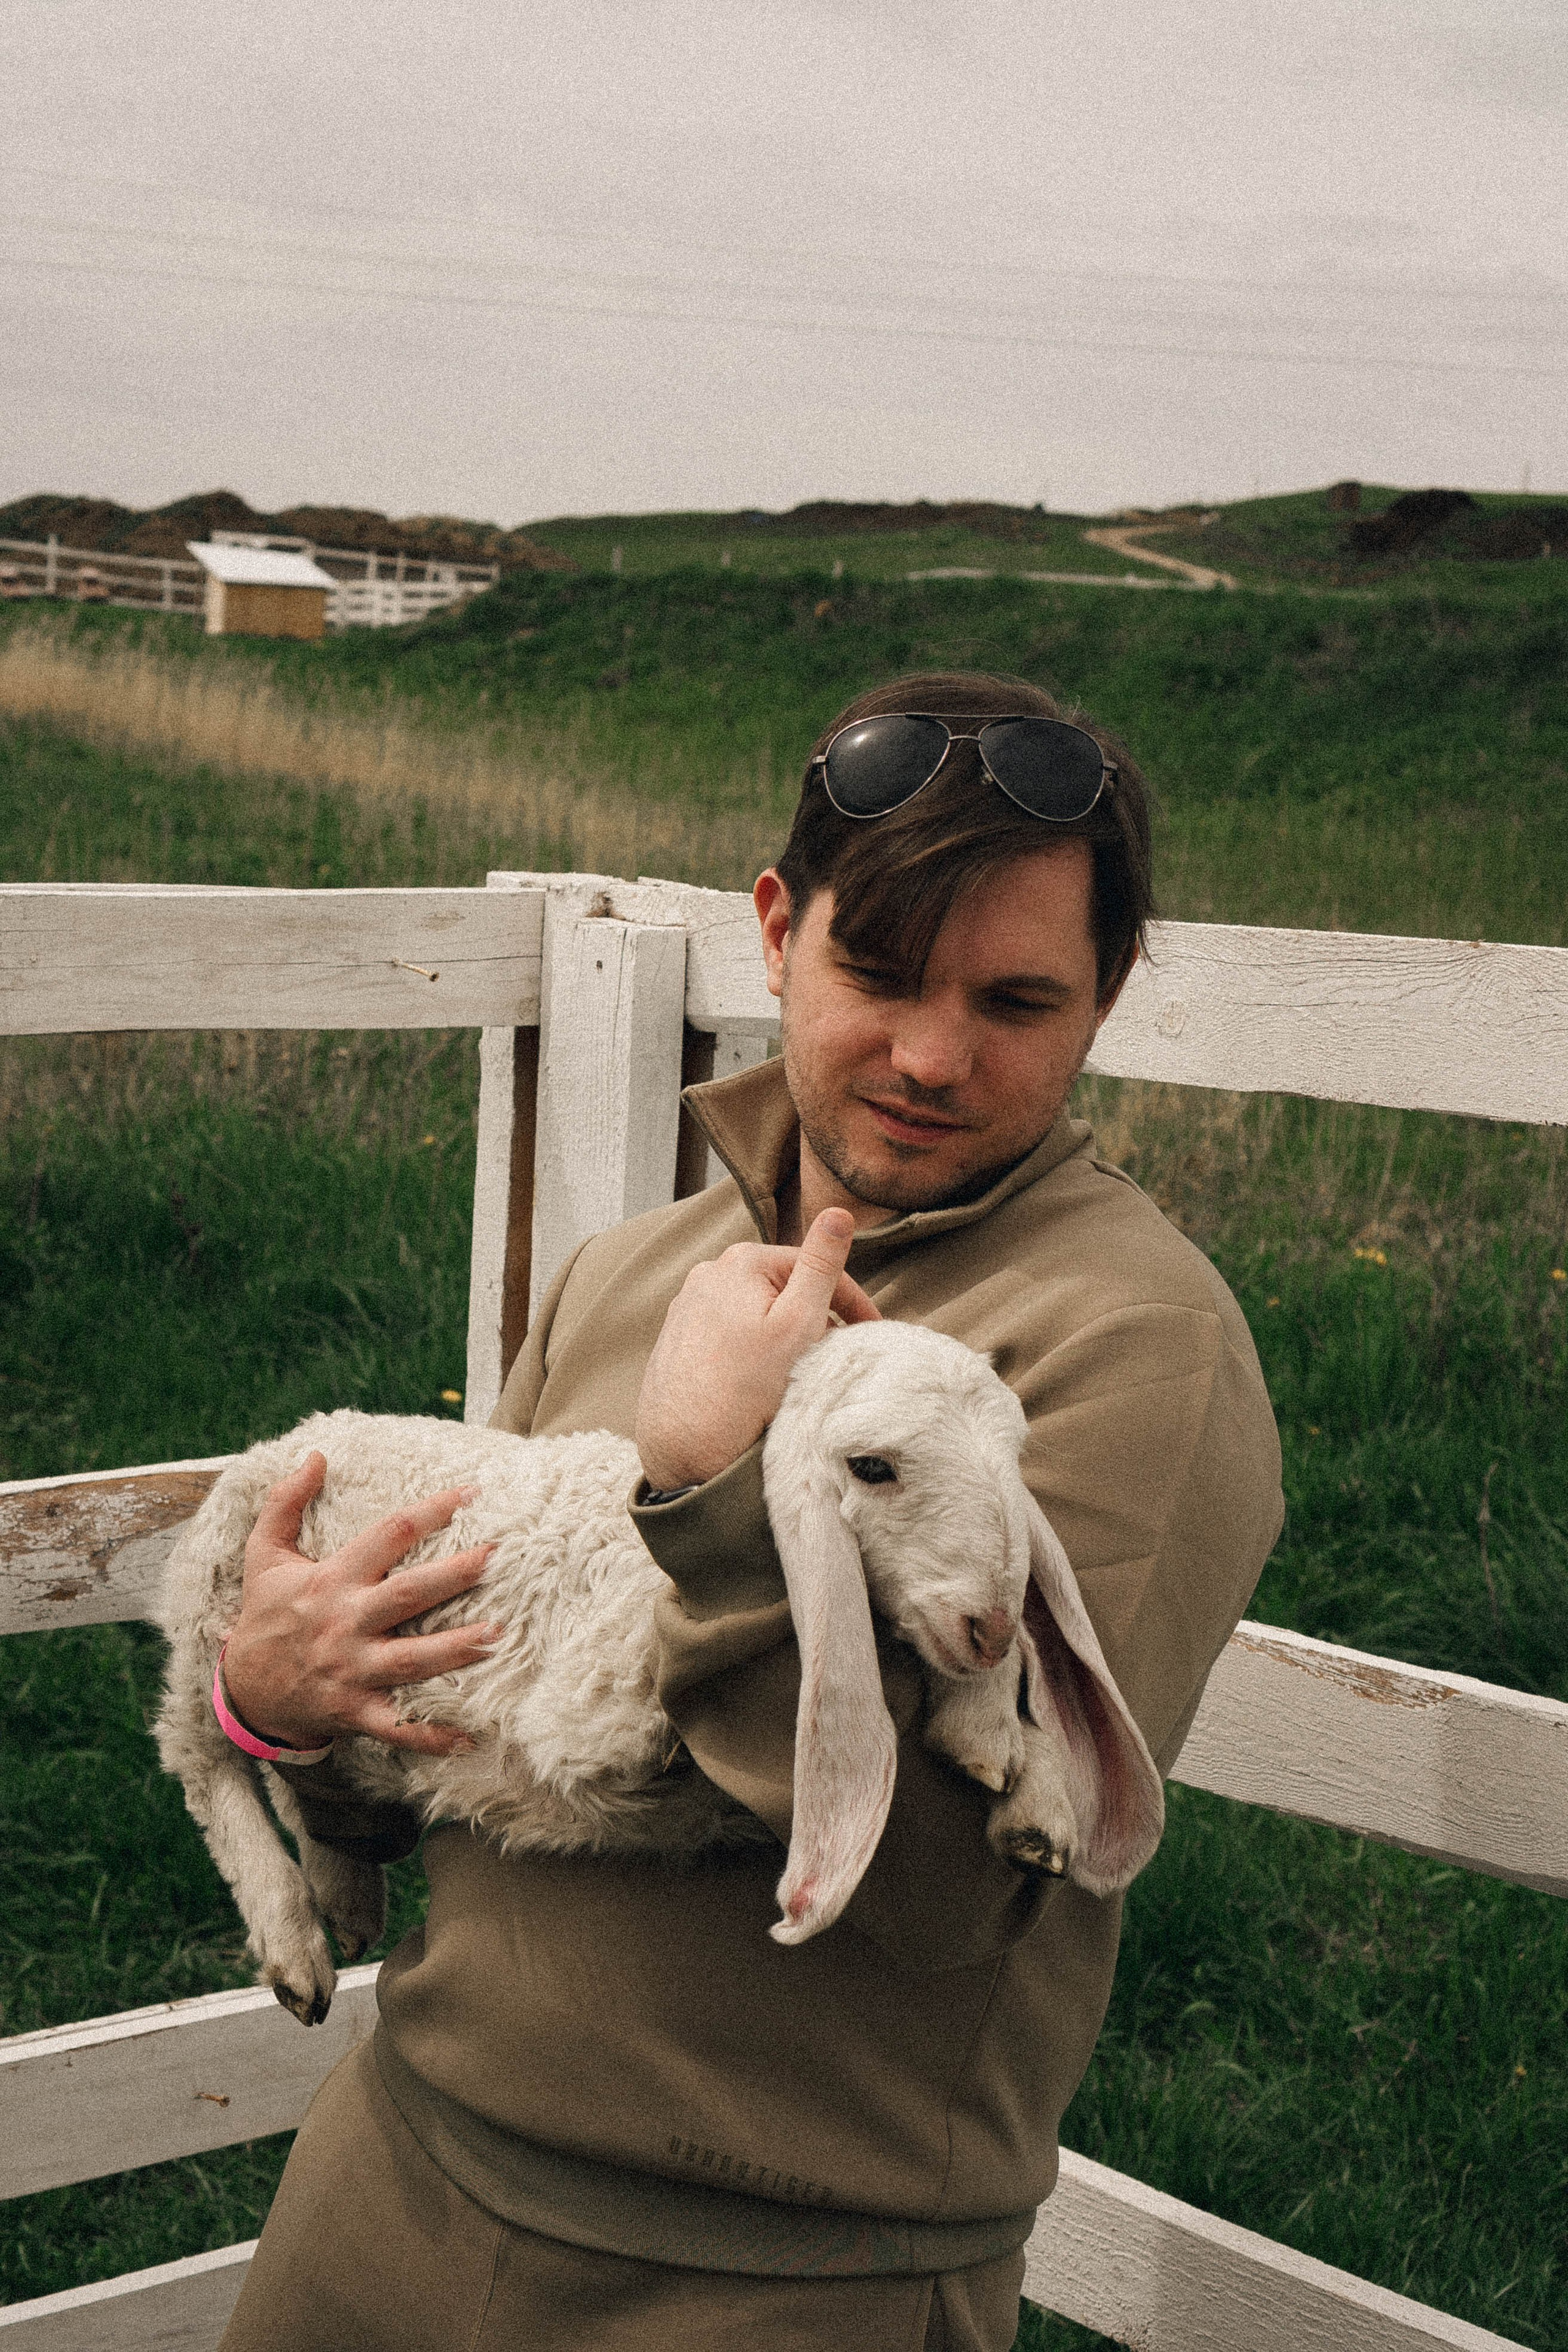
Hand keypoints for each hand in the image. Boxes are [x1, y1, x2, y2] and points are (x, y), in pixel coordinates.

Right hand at [219, 1454, 499, 1755]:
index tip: (473, 1492)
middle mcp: (346, 1623)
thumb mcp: (264, 1554)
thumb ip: (286, 1502)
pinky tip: (471, 1736)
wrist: (242, 1689)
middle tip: (497, 1558)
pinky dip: (431, 1735)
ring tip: (499, 1635)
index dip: (430, 1511)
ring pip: (412, 1660)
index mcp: (331, 1580)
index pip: (387, 1535)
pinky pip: (397, 1726)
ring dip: (456, 1649)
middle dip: (453, 1575)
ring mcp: (351, 1670)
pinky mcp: (354, 1711)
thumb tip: (316, 1455)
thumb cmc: (265, 1614)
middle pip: (407, 1595)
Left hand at [636, 1207, 879, 1489]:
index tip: (872, 1331)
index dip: (850, 1300)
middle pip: (783, 1289)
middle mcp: (706, 1275)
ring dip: (784, 1335)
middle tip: (837, 1356)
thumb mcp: (798, 1323)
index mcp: (740, 1261)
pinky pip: (729, 1334)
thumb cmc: (744, 1389)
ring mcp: (687, 1308)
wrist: (682, 1448)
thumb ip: (821, 1265)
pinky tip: (761, 1381)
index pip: (814, 1267)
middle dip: (815, 1317)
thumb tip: (839, 1212)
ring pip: (756, 1312)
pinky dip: (753, 1350)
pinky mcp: (677, 1340)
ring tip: (801, 1372)